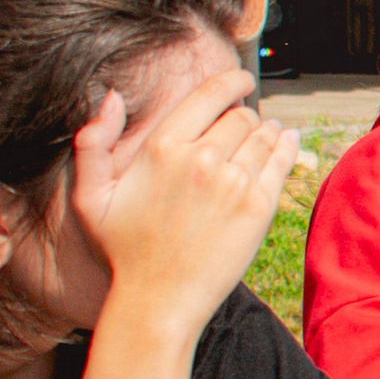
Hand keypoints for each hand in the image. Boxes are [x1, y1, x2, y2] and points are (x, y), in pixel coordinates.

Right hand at [72, 72, 297, 335]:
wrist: (159, 298)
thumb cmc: (125, 248)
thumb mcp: (91, 197)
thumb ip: (92, 142)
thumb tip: (108, 97)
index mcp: (161, 147)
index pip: (210, 95)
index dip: (232, 81)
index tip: (242, 80)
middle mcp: (200, 158)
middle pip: (241, 116)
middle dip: (245, 116)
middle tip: (245, 124)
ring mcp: (234, 181)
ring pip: (264, 136)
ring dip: (267, 131)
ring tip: (265, 134)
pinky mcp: (259, 206)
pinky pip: (282, 161)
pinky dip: (288, 146)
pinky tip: (287, 140)